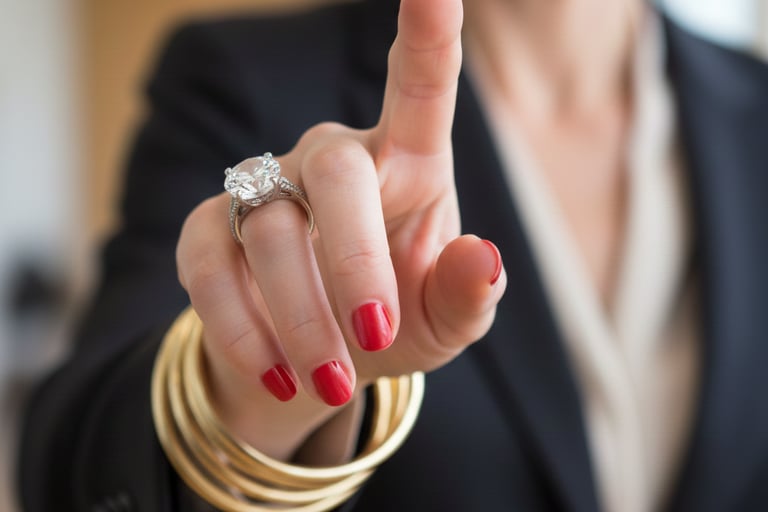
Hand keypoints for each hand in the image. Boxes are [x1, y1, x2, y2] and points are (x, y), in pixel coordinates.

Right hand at [176, 0, 505, 459]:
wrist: (322, 359)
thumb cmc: (397, 319)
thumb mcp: (448, 319)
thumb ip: (469, 292)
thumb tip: (484, 257)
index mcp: (406, 161)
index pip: (420, 84)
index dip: (429, 32)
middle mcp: (333, 159)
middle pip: (334, 172)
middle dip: (353, 260)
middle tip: (374, 334)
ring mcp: (266, 189)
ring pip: (267, 228)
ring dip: (300, 315)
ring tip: (331, 378)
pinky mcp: (209, 232)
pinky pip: (208, 265)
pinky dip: (239, 325)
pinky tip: (272, 369)